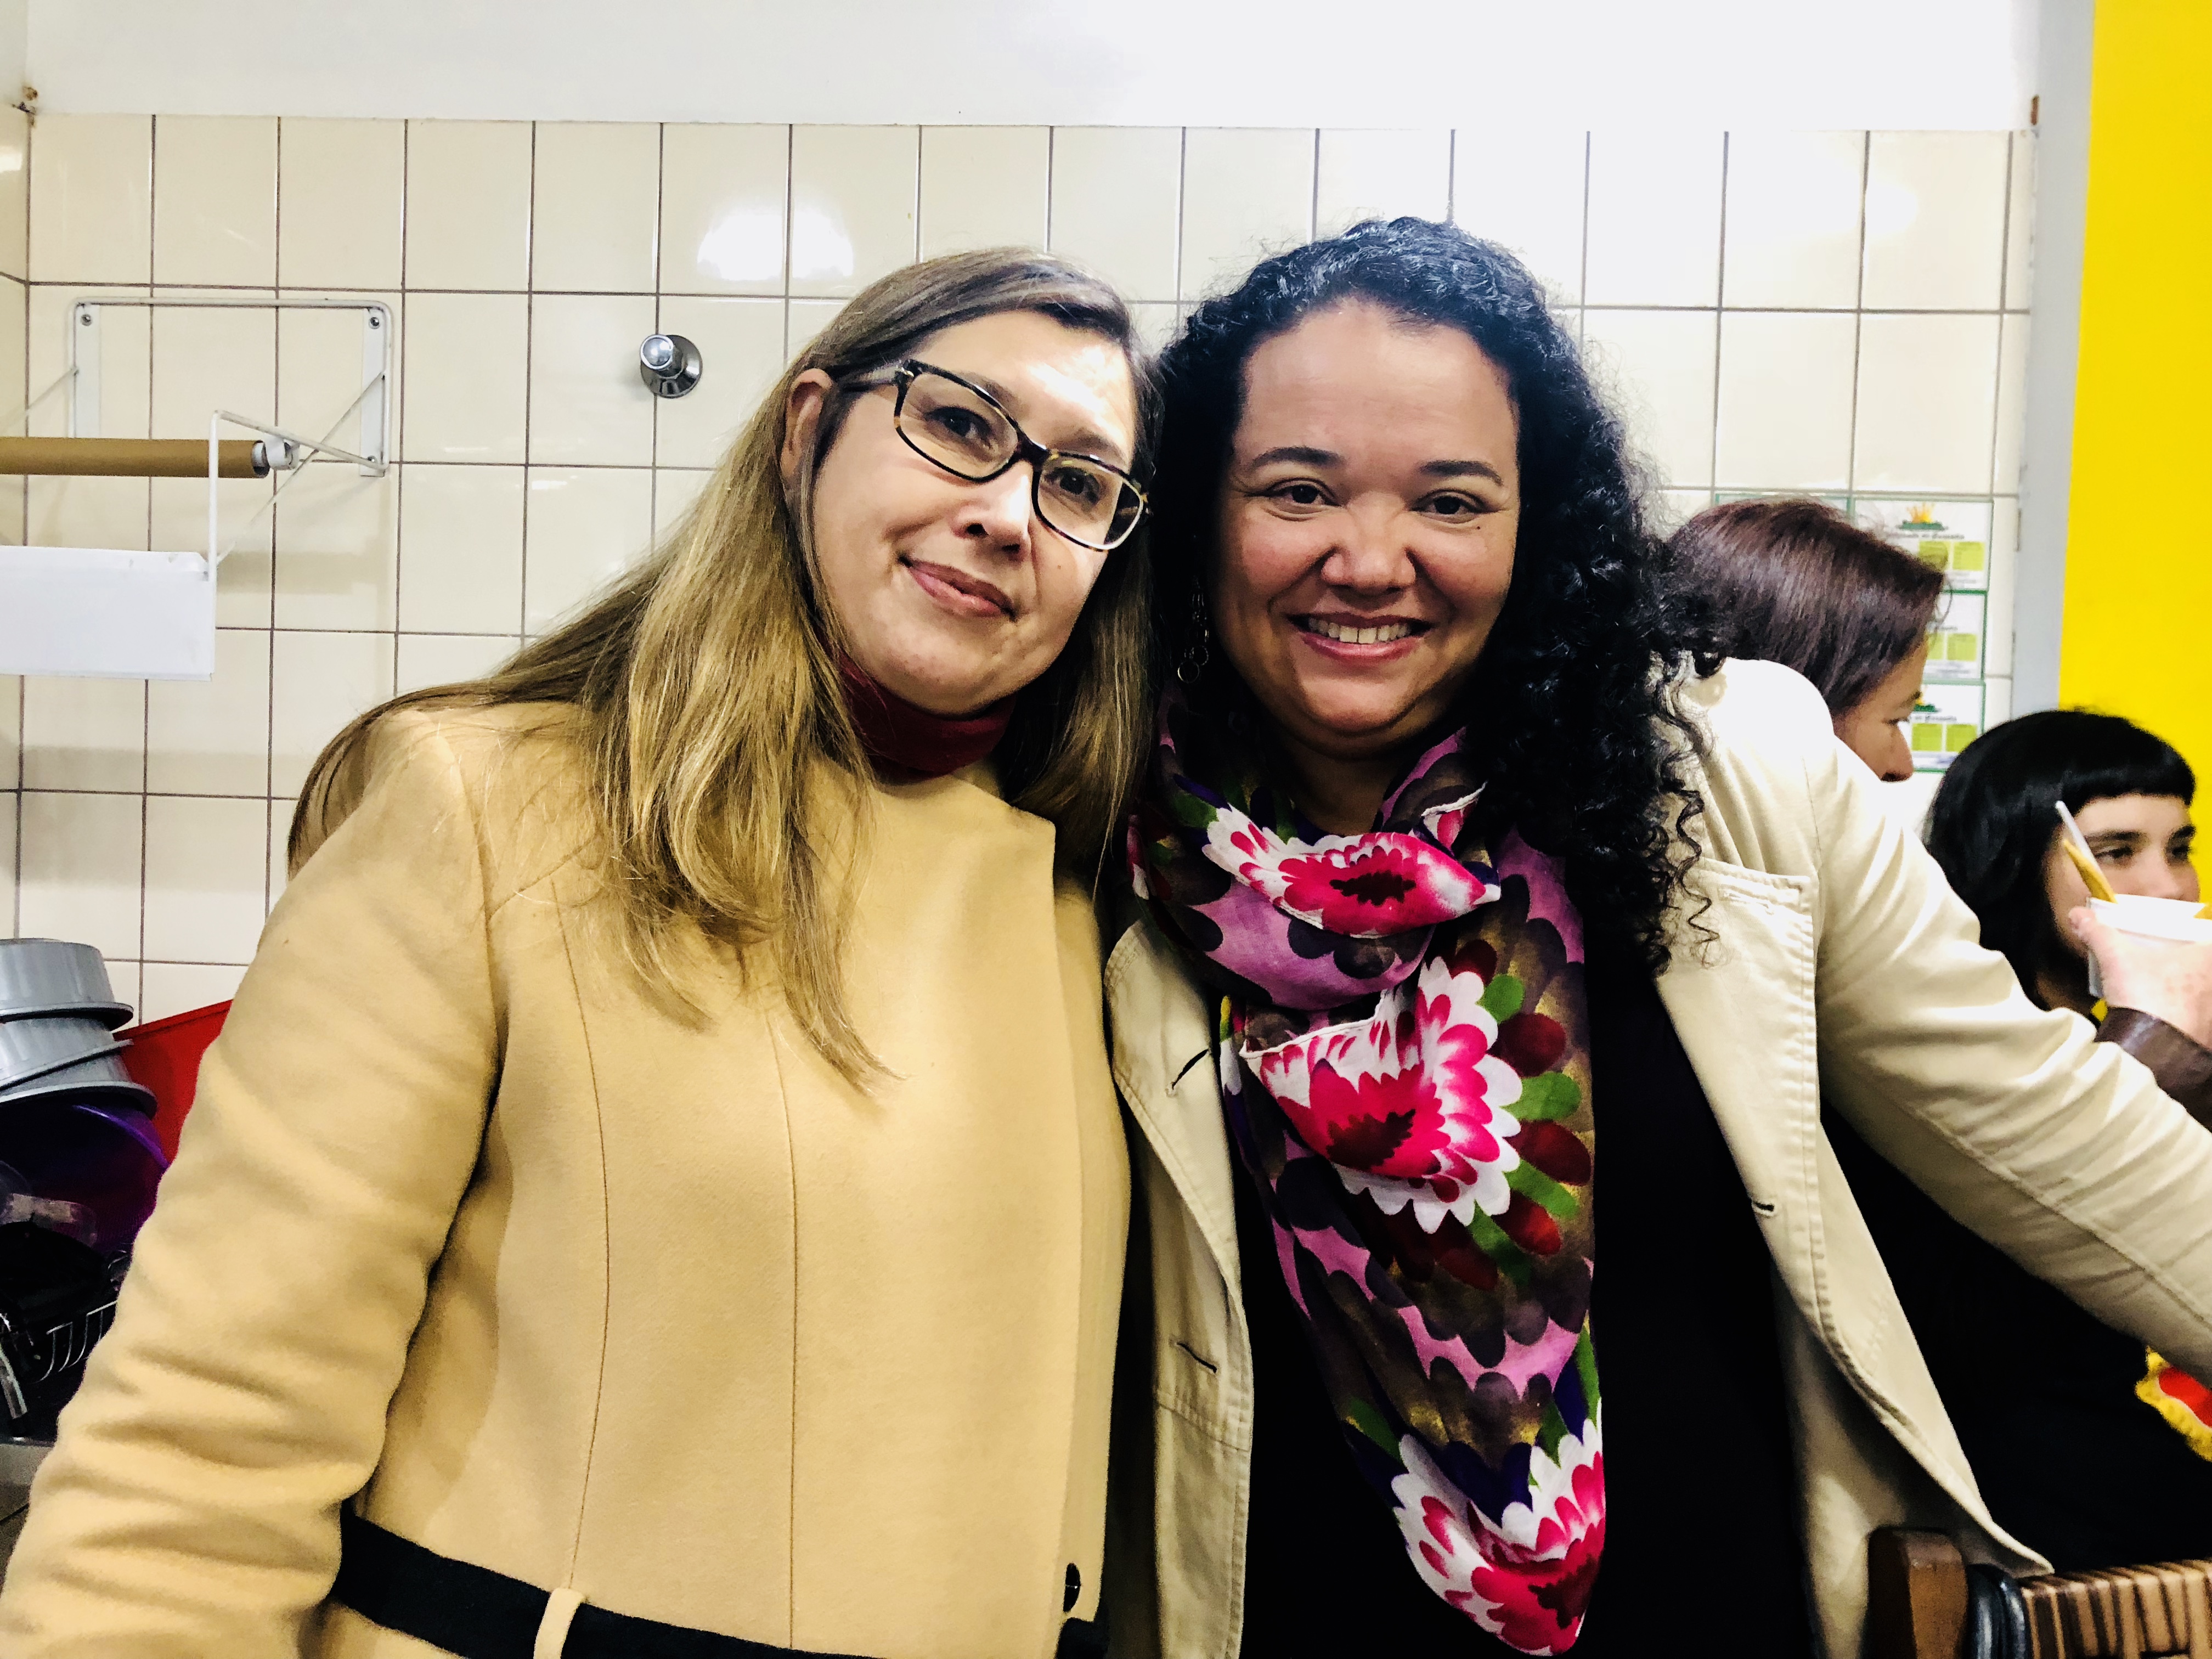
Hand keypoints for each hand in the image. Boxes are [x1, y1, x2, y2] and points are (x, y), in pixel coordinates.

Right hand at [2071, 906, 2211, 1048]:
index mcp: (2205, 957)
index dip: (2194, 936)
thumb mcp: (2115, 957)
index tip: (2178, 939)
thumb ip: (2098, 933)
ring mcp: (2211, 1012)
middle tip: (2164, 963)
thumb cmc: (2147, 997)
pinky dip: (2184, 1017)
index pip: (2205, 935)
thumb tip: (2079, 916)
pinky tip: (2163, 1017)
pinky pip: (2197, 1020)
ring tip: (2161, 992)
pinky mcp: (2205, 1034)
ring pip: (2200, 994)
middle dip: (2187, 966)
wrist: (2151, 1046)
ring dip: (2185, 992)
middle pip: (2203, 966)